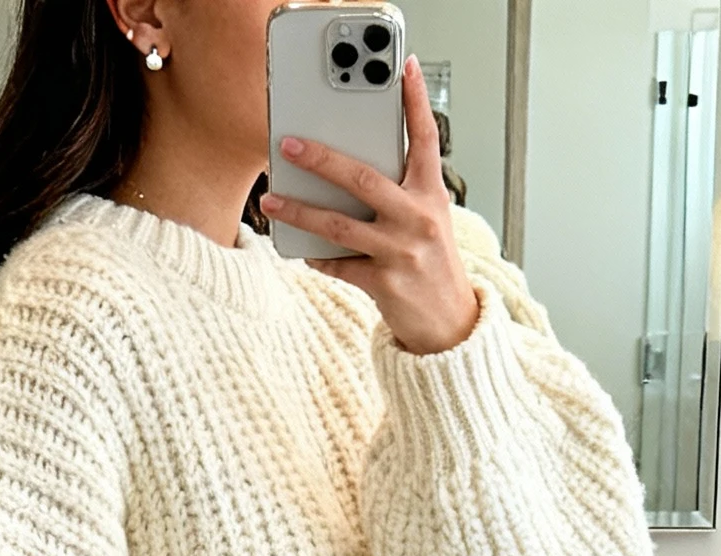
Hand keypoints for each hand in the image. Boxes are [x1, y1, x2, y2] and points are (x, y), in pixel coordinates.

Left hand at [263, 58, 479, 354]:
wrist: (449, 322)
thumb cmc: (432, 263)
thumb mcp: (428, 218)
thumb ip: (400, 191)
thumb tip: (347, 170)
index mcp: (431, 195)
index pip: (425, 138)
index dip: (416, 101)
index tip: (406, 68)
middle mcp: (418, 218)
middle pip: (363, 178)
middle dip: (322, 159)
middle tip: (290, 144)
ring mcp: (401, 252)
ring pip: (339, 224)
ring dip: (299, 211)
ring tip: (271, 201)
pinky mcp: (385, 284)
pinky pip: (338, 264)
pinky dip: (316, 257)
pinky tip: (301, 248)